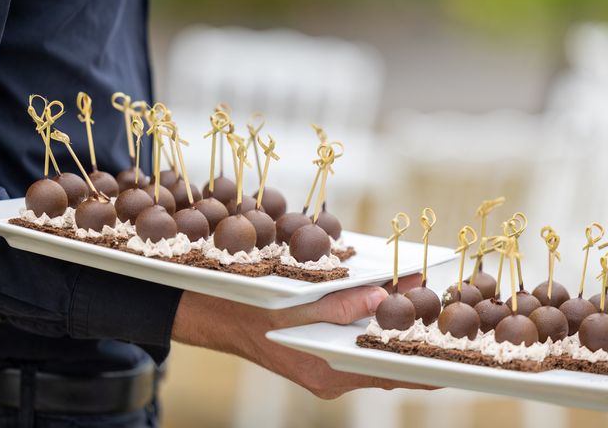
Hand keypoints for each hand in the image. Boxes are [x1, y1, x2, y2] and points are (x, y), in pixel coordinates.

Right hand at [172, 273, 433, 398]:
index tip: (458, 360)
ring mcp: (325, 368)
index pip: (388, 373)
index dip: (424, 367)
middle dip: (413, 340)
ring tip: (418, 304)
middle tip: (441, 316)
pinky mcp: (319, 356)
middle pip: (384, 362)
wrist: (218, 317)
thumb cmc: (250, 311)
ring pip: (371, 352)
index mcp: (326, 370)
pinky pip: (355, 345)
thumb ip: (339, 304)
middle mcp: (331, 375)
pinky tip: (380, 303)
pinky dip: (372, 328)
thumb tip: (383, 298)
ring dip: (393, 331)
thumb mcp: (292, 305)